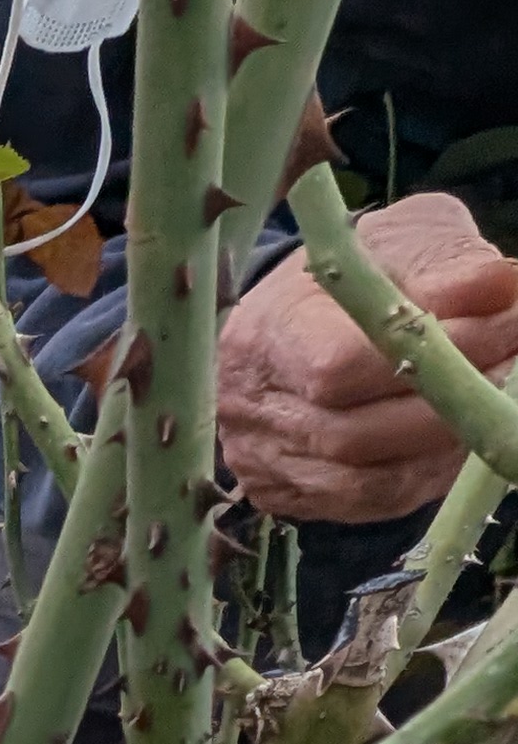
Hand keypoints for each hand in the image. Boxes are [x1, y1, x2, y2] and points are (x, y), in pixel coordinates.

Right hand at [216, 192, 517, 523]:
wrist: (302, 313)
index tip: (505, 324)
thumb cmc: (356, 272)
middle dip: (450, 404)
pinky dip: (429, 475)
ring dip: (448, 446)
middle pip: (353, 435)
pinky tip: (465, 438)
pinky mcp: (292, 495)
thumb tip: (502, 286)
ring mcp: (267, 460)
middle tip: (516, 368)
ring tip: (499, 403)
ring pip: (367, 481)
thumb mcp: (401, 241)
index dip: (428, 357)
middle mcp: (251, 409)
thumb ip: (446, 262)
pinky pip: (372, 502)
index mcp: (265, 333)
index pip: (336, 367)